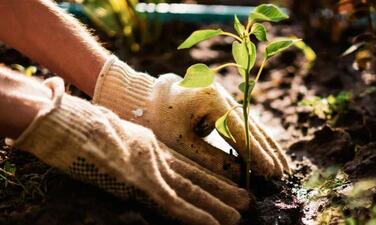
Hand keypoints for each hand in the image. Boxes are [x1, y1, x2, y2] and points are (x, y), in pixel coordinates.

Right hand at [7, 77, 248, 224]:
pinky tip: (214, 224)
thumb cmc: (84, 126)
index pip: (186, 165)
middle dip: (220, 189)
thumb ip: (131, 145)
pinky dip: (194, 215)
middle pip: (194, 177)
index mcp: (150, 146)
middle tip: (246, 199)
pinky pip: (173, 203)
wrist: (70, 120)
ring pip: (190, 190)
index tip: (229, 183)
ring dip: (215, 204)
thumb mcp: (114, 134)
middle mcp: (156, 157)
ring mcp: (149, 169)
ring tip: (240, 213)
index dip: (208, 176)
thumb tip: (137, 155)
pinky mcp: (140, 181)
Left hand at [93, 56, 289, 179]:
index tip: (272, 172)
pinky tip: (265, 152)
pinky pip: (242, 122)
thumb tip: (240, 176)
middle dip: (268, 151)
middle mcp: (222, 94)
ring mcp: (223, 96)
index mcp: (212, 99)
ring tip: (282, 165)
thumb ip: (211, 159)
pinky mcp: (220, 102)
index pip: (241, 131)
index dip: (257, 154)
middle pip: (252, 125)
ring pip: (250, 123)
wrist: (144, 98)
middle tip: (285, 173)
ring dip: (266, 145)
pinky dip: (254, 139)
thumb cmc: (157, 119)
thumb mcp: (181, 142)